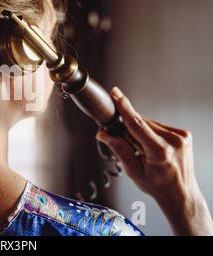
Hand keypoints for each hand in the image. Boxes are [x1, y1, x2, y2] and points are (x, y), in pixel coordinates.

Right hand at [96, 87, 212, 235]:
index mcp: (160, 152)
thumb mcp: (133, 171)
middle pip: (141, 123)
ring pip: (150, 123)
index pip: (137, 124)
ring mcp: (181, 136)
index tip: (116, 94)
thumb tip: (104, 133)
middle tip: (128, 144)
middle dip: (129, 128)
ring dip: (141, 131)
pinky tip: (152, 146)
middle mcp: (173, 141)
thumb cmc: (158, 185)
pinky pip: (159, 126)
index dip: (124, 107)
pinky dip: (151, 133)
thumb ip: (118, 149)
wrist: (180, 193)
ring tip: (144, 150)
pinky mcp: (184, 134)